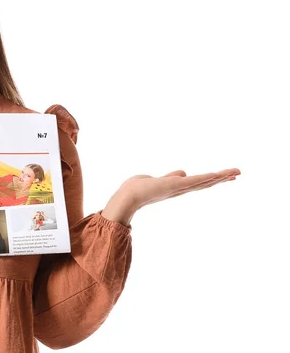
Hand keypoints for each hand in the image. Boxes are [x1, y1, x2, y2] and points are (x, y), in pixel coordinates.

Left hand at [123, 168, 240, 208]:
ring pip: (203, 181)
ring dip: (220, 177)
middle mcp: (182, 189)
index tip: (228, 176)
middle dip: (222, 178)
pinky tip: (215, 175)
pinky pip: (193, 181)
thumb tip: (183, 172)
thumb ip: (172, 177)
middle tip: (238, 173)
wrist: (129, 196)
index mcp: (179, 187)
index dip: (214, 179)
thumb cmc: (140, 188)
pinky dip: (205, 178)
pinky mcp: (174, 186)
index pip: (200, 182)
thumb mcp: (160, 180)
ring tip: (235, 172)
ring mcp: (179, 188)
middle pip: (206, 183)